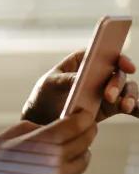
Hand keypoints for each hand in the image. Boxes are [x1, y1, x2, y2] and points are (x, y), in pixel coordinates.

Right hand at [0, 109, 96, 173]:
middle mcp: (54, 163)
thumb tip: (46, 127)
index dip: (83, 118)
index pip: (73, 127)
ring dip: (82, 151)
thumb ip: (26, 129)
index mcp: (39, 144)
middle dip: (88, 132)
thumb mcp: (1, 139)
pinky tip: (51, 168)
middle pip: (83, 143)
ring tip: (77, 146)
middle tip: (89, 126)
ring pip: (81, 162)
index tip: (85, 114)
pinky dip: (64, 170)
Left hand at [21, 49, 138, 124]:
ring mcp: (105, 89)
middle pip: (115, 71)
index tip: (125, 65)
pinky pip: (128, 105)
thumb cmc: (43, 95)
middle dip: (116, 82)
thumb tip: (80, 78)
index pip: (101, 52)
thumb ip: (65, 79)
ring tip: (124, 107)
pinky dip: (137, 107)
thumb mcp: (48, 84)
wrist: (44, 120)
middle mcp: (97, 72)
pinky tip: (137, 112)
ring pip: (126, 88)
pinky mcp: (110, 107)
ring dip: (129, 96)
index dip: (115, 55)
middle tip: (108, 96)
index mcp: (81, 61)